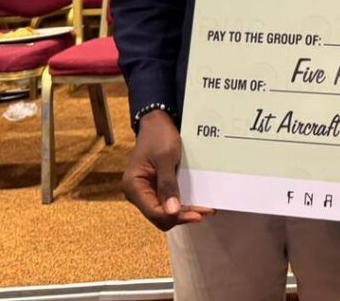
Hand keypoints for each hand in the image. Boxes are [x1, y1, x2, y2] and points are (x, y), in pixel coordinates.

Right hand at [122, 110, 214, 230]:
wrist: (157, 122)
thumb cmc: (159, 136)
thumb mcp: (166, 157)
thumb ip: (168, 184)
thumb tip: (172, 211)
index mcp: (134, 185)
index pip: (154, 212)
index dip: (176, 217)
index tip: (197, 215)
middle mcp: (137, 193)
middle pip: (159, 216)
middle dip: (182, 216)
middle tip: (205, 212)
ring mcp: (145, 191)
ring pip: (164, 212)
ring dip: (183, 212)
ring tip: (205, 209)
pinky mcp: (155, 187)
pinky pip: (167, 202)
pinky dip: (181, 204)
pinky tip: (196, 202)